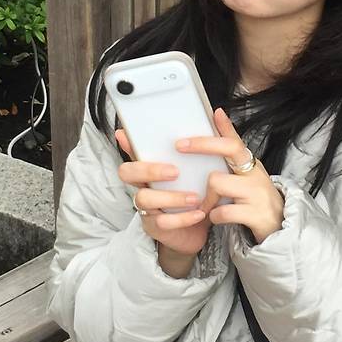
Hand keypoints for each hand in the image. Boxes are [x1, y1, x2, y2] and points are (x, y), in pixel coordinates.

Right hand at [114, 129, 217, 257]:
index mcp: (153, 167)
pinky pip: (162, 222)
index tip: (125, 132)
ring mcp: (147, 207)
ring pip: (144, 199)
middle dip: (148, 169)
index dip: (127, 143)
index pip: (133, 151)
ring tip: (195, 198)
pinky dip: (182, 218)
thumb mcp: (206, 166)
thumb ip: (208, 143)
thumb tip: (217, 113)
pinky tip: (198, 214)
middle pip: (128, 173)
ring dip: (171, 197)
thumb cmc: (198, 191)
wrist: (201, 228)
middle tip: (175, 171)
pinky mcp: (156, 226)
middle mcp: (144, 184)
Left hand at [175, 108, 284, 244]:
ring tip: (206, 205)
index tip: (212, 112)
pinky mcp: (256, 214)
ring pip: (218, 182)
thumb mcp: (246, 174)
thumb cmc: (255, 198)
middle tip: (180, 146)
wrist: (280, 229)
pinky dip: (214, 216)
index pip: (237, 139)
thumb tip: (218, 115)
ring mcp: (257, 193)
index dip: (224, 126)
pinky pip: (222, 212)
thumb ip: (231, 152)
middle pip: (228, 150)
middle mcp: (256, 173)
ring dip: (207, 196)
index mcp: (251, 162)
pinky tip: (217, 218)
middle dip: (201, 145)